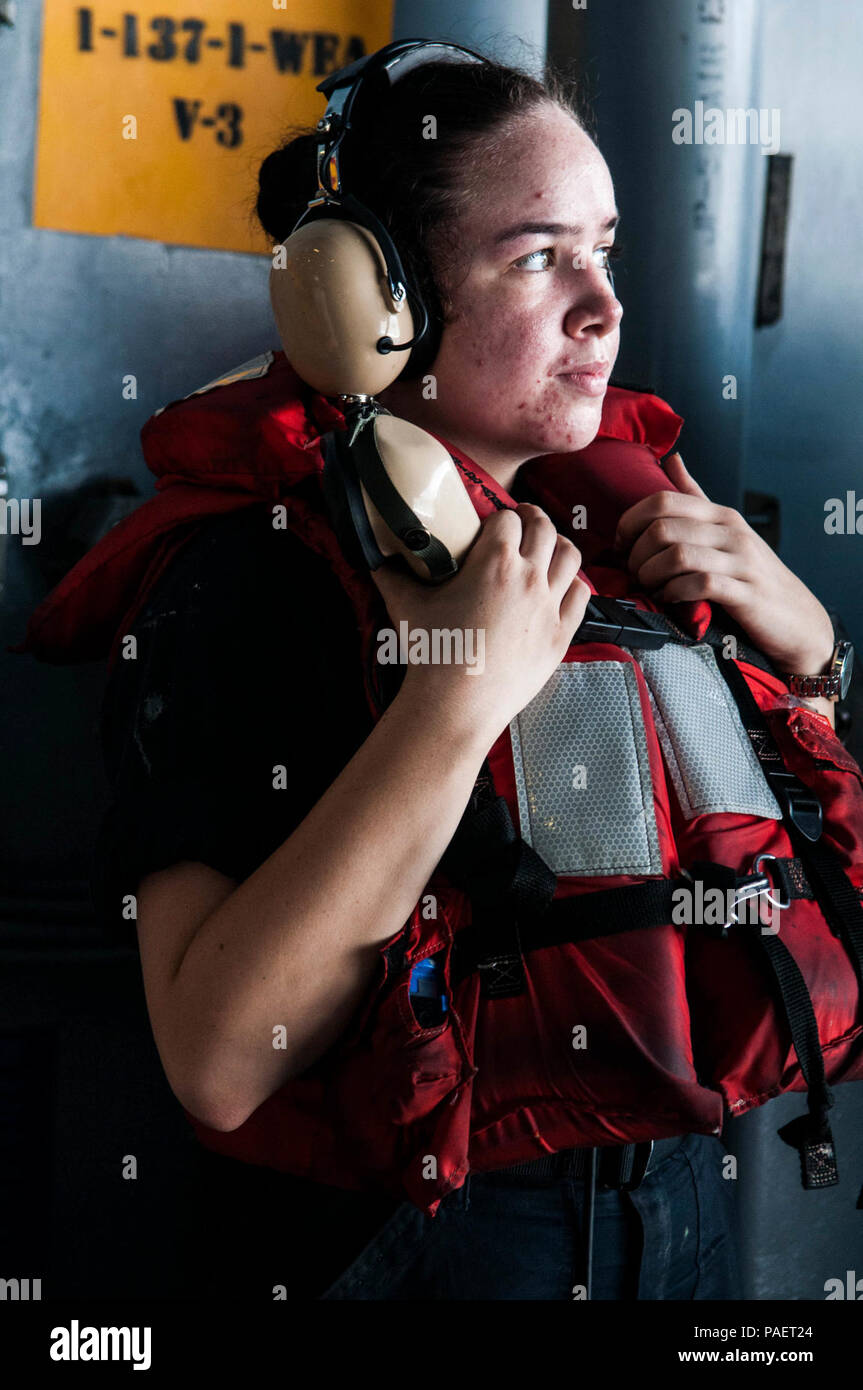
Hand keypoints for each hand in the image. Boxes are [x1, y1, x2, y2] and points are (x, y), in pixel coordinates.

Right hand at [371, 504, 590, 740]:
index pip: (506, 518)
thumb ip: (391, 575)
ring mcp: (549, 606)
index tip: (492, 524)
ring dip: (558, 544)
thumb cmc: (434, 653)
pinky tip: (561, 585)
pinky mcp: (561, 634)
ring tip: (546, 547)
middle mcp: (529, 577)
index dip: (499, 517)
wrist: (457, 704)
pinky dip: (573, 583)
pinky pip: (580, 595)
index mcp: (494, 561)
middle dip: (532, 518)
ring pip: (570, 556)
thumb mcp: (406, 606)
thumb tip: (376, 558)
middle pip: (544, 528)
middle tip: (521, 522)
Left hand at [613, 452, 834, 675]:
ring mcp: (740, 561)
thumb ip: (696, 497)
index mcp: (720, 515)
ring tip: (650, 586)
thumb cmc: (751, 575)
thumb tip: (671, 459)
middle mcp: (731, 532)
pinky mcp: (745, 593)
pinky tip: (669, 599)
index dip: (630, 521)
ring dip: (651, 574)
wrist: (796, 618)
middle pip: (663, 528)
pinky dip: (675, 593)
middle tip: (633, 572)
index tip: (621, 545)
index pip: (663, 500)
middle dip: (636, 553)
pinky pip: (699, 584)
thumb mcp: (726, 531)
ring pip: (678, 555)